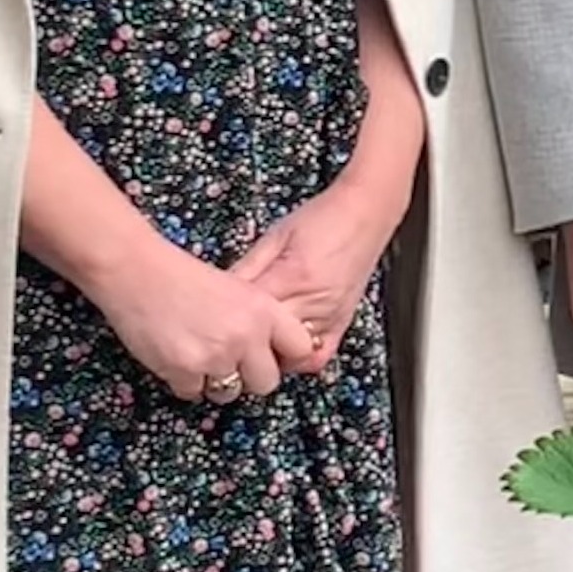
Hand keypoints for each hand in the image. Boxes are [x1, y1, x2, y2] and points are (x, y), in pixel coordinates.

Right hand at [91, 238, 305, 406]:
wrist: (137, 272)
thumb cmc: (182, 276)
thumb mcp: (236, 288)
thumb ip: (257, 319)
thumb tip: (270, 350)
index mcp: (265, 311)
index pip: (302, 349)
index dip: (286, 357)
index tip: (272, 358)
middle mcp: (246, 336)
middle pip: (267, 383)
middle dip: (249, 378)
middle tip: (231, 364)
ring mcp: (216, 356)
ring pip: (230, 393)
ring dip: (215, 383)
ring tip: (198, 357)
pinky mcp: (185, 371)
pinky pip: (193, 393)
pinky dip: (184, 381)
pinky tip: (175, 356)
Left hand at [234, 175, 409, 374]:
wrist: (365, 212)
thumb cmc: (322, 218)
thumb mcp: (273, 238)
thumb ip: (246, 269)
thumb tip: (216, 294)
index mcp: (292, 277)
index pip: (247, 314)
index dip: (222, 320)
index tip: (206, 321)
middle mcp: (314, 302)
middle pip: (266, 341)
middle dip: (240, 342)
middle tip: (221, 338)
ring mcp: (330, 316)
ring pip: (289, 356)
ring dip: (266, 354)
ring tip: (250, 347)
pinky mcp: (342, 322)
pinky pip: (318, 356)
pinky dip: (297, 359)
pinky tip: (283, 351)